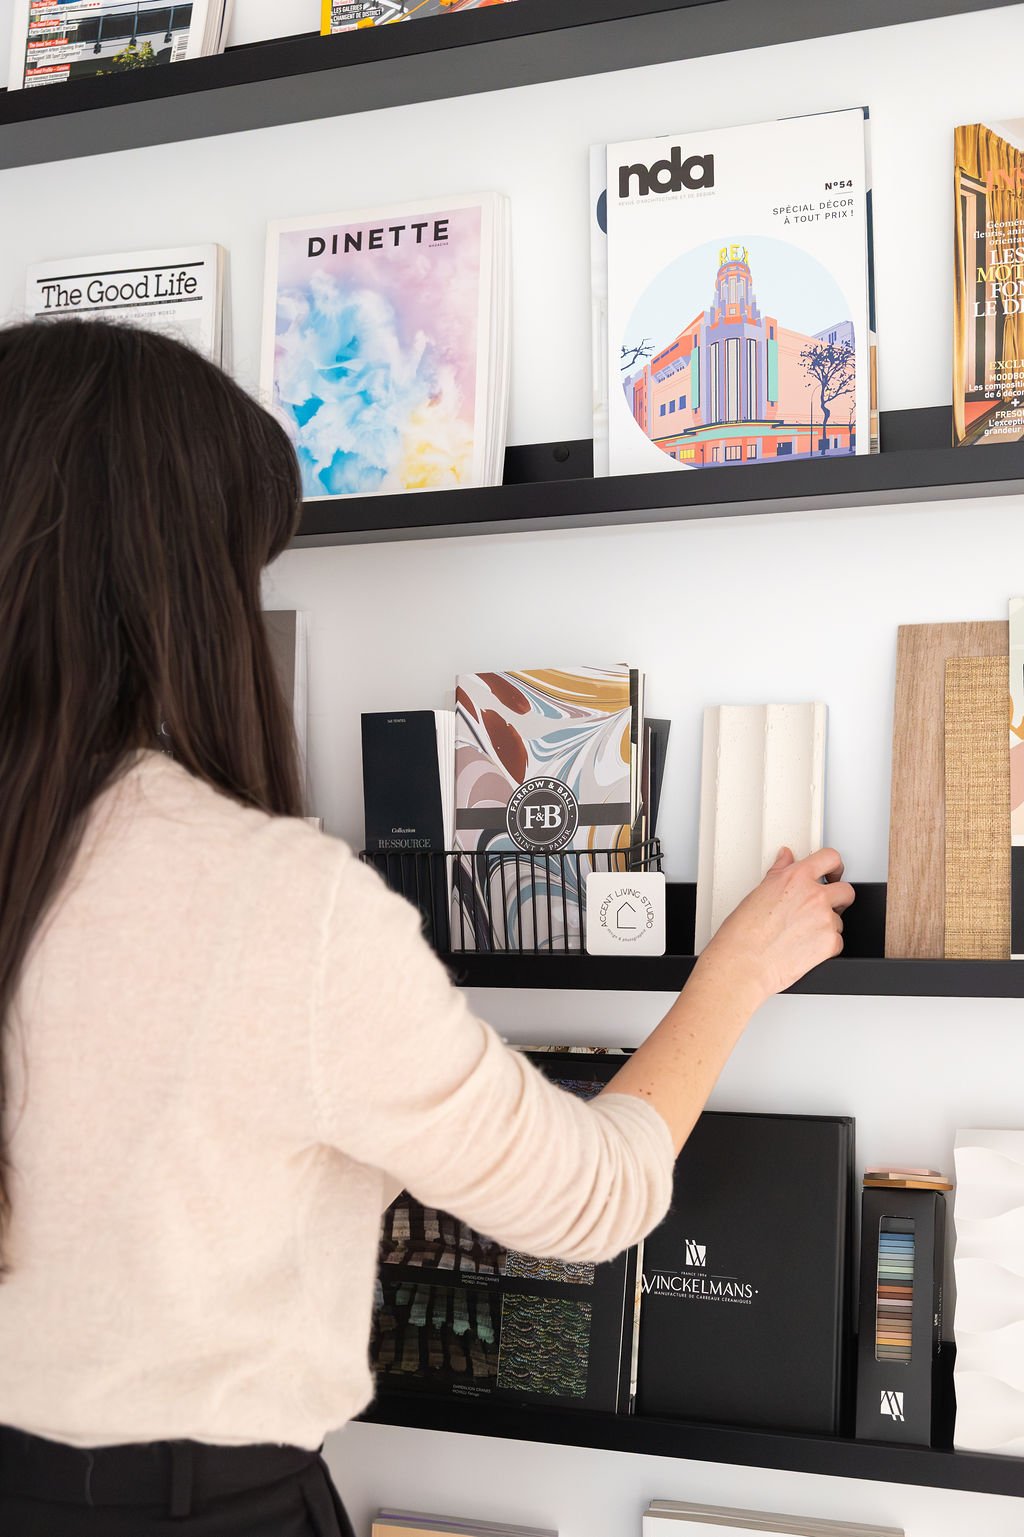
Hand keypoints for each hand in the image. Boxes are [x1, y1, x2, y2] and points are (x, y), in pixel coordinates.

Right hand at [701, 847, 854, 1004]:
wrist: (744, 963)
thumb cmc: (743, 933)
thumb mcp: (758, 893)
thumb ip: (779, 872)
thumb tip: (786, 859)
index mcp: (797, 878)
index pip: (829, 858)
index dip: (834, 866)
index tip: (832, 872)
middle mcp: (815, 896)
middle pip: (846, 890)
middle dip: (838, 898)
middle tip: (825, 906)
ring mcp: (825, 919)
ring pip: (839, 919)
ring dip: (827, 925)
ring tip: (802, 934)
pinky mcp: (830, 943)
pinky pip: (838, 941)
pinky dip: (825, 946)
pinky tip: (805, 947)